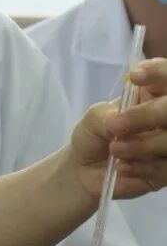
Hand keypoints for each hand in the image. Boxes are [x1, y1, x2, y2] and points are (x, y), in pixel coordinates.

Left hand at [71, 58, 166, 197]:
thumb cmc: (93, 135)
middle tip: (115, 127)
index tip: (135, 76)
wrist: (86, 172)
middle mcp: (164, 117)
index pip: (164, 76)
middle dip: (147, 115)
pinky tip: (123, 167)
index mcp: (150, 94)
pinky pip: (166, 168)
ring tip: (114, 150)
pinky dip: (144, 168)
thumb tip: (120, 121)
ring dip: (143, 145)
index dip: (157, 72)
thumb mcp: (94, 119)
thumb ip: (108, 115)